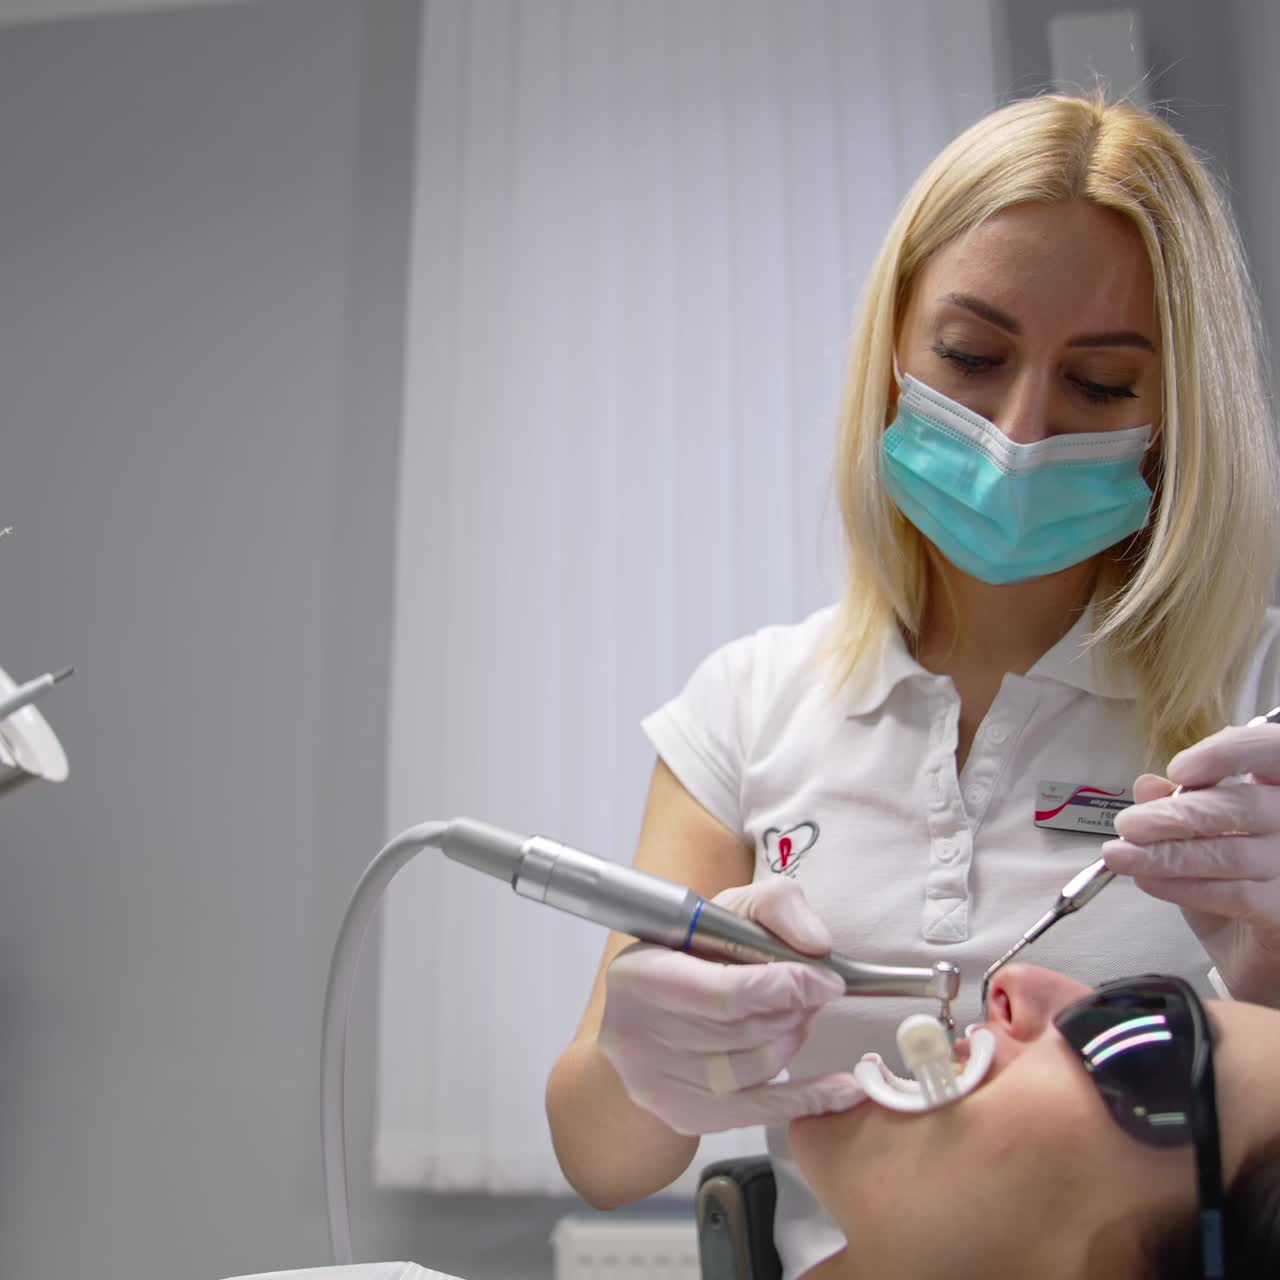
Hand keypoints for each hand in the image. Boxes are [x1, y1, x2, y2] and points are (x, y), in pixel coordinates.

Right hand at [596, 877, 860, 1133]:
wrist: (642, 1012)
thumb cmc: (690, 952)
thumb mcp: (725, 909)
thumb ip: (775, 906)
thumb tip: (816, 945)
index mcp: (642, 974)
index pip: (729, 992)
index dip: (788, 986)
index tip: (827, 980)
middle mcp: (639, 1034)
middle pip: (747, 1032)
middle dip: (794, 1011)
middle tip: (812, 995)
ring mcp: (657, 1082)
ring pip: (756, 1070)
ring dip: (793, 1040)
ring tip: (798, 1018)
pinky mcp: (682, 1115)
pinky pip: (761, 1112)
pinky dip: (810, 1098)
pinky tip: (844, 1088)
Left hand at [1102, 721, 1279, 1004]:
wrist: (1254, 952)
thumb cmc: (1231, 880)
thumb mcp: (1200, 836)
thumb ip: (1178, 805)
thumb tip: (1148, 785)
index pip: (1271, 752)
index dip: (1228, 754)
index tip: (1180, 769)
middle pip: (1242, 807)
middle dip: (1174, 815)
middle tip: (1128, 825)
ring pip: (1228, 852)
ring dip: (1165, 854)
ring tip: (1120, 854)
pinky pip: (1231, 893)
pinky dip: (1181, 885)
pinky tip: (1147, 880)